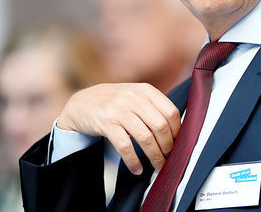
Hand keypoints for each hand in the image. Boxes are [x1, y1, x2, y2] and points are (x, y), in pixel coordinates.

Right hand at [57, 83, 180, 174]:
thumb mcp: (136, 96)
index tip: (178, 144)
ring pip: (145, 138)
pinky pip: (125, 146)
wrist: (82, 103)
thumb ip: (154, 108)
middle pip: (160, 126)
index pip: (171, 112)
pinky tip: (137, 169)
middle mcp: (134, 98)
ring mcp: (119, 110)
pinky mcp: (106, 123)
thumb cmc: (115, 103)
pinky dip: (133, 161)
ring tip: (158, 167)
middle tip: (169, 159)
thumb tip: (178, 131)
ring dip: (154, 156)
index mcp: (146, 91)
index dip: (177, 131)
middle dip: (168, 146)